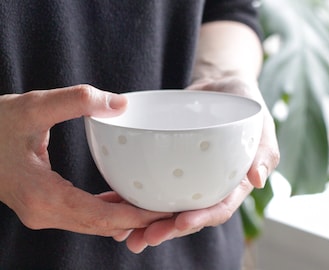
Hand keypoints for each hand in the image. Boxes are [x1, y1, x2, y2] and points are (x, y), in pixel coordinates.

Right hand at [0, 85, 171, 238]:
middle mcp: (44, 212)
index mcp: (43, 196)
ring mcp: (43, 212)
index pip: (101, 216)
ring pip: (94, 223)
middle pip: (102, 226)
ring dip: (124, 218)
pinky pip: (83, 214)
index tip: (163, 212)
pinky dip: (107, 210)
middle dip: (137, 221)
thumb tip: (120, 103)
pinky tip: (123, 198)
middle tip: (168, 212)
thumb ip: (76, 100)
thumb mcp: (33, 106)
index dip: (135, 216)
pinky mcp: (44, 205)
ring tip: (153, 207)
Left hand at [114, 77, 279, 252]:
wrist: (217, 88)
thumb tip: (259, 180)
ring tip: (126, 233)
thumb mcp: (260, 122)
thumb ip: (264, 150)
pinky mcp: (171, 163)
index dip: (201, 218)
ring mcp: (188, 175)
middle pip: (189, 213)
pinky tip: (117, 201)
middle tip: (145, 238)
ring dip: (147, 221)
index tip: (180, 223)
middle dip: (168, 228)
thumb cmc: (243, 103)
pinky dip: (137, 195)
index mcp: (232, 182)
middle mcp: (208, 184)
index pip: (218, 207)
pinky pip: (154, 181)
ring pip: (168, 203)